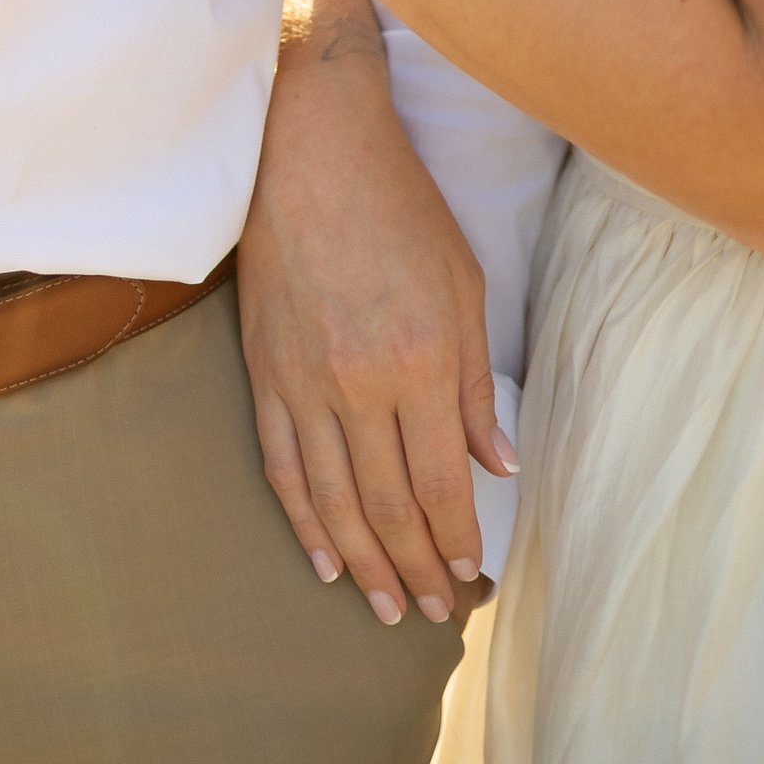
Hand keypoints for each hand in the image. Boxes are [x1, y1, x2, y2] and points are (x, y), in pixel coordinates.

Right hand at [242, 0, 509, 627]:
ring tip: (387, 606)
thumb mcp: (463, 285)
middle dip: (417, 568)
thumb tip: (499, 465)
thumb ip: (475, 386)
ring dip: (363, 564)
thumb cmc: (399, 207)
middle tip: (436, 614)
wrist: (309, 149)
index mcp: (419, 361)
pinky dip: (303, 521)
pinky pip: (283, 466)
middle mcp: (359, 385)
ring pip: (334, 501)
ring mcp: (304, 382)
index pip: (442, 481)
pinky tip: (322, 559)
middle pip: (389, 505)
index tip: (472, 573)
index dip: (457, 538)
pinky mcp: (264, 371)